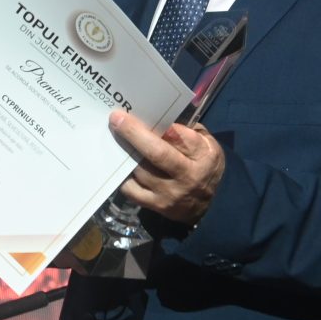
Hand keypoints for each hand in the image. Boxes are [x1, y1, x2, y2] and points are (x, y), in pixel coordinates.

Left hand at [109, 111, 224, 226]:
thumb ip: (188, 132)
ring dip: (124, 152)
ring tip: (113, 137)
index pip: (183, 139)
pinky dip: (122, 175)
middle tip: (116, 119)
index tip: (149, 113)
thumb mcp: (207, 145)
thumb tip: (160, 118)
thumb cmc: (203, 166)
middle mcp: (187, 177)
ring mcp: (170, 194)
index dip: (163, 126)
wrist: (205, 206)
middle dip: (134, 134)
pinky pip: (131, 189)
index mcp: (204, 157)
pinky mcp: (155, 205)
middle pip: (157, 154)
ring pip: (140, 170)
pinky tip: (119, 163)